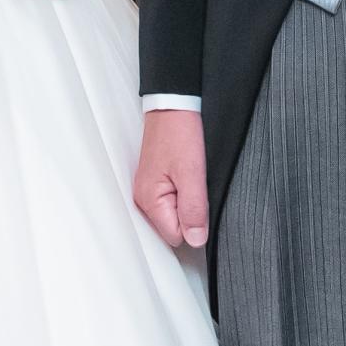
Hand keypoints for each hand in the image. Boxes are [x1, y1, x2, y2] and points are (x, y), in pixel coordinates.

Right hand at [132, 108, 210, 250]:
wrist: (173, 105)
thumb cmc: (179, 133)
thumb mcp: (192, 173)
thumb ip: (193, 210)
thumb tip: (196, 240)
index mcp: (149, 201)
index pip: (177, 237)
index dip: (195, 225)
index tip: (201, 202)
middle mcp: (144, 199)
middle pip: (174, 228)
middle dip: (191, 214)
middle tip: (196, 186)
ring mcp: (149, 189)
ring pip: (175, 214)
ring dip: (188, 202)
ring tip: (192, 177)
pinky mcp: (156, 181)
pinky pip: (173, 200)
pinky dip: (184, 192)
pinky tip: (188, 175)